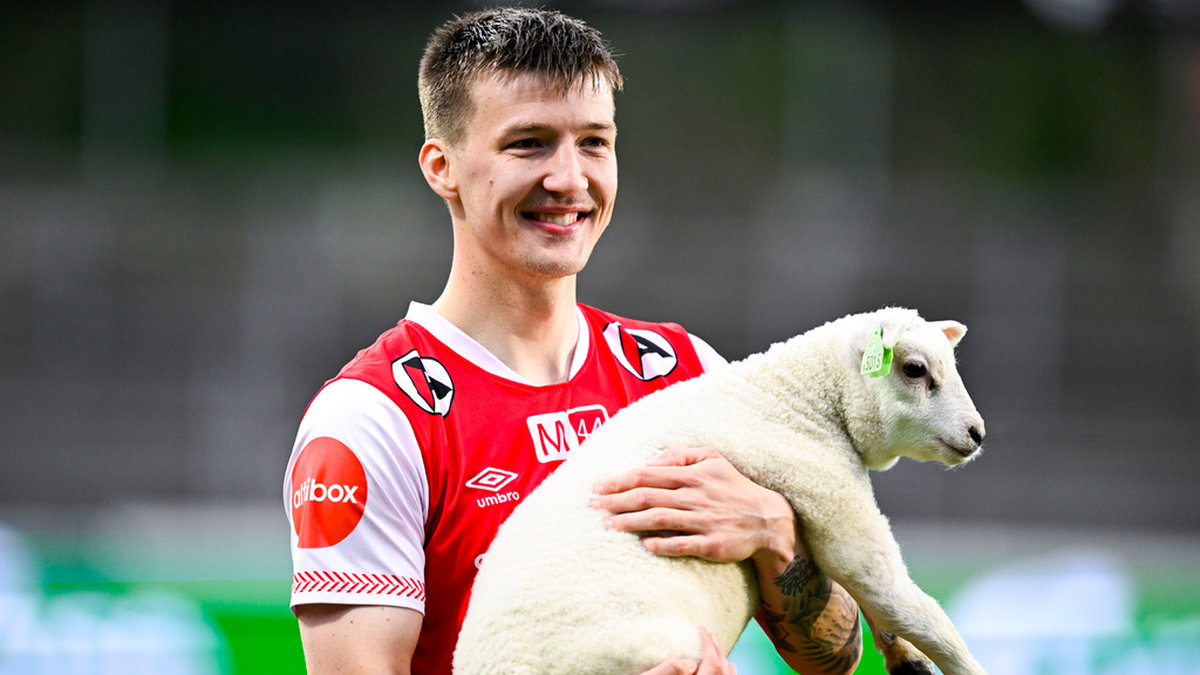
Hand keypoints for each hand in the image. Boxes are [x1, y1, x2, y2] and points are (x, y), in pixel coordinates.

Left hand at [591, 446, 796, 566]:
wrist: (767, 519)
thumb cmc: (733, 486)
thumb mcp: (713, 458)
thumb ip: (680, 454)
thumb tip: (650, 461)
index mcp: (692, 475)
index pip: (647, 475)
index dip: (619, 480)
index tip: (596, 487)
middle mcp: (694, 496)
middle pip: (647, 497)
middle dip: (615, 502)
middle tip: (592, 508)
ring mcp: (703, 521)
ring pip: (659, 519)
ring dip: (630, 523)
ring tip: (607, 527)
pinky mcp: (712, 544)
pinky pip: (682, 544)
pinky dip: (662, 545)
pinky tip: (644, 546)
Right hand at [638, 627, 736, 674]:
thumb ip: (669, 670)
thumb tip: (689, 662)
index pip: (711, 665)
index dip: (708, 644)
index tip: (700, 629)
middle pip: (721, 671)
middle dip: (717, 650)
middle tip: (708, 634)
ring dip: (723, 662)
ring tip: (715, 648)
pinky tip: (721, 669)